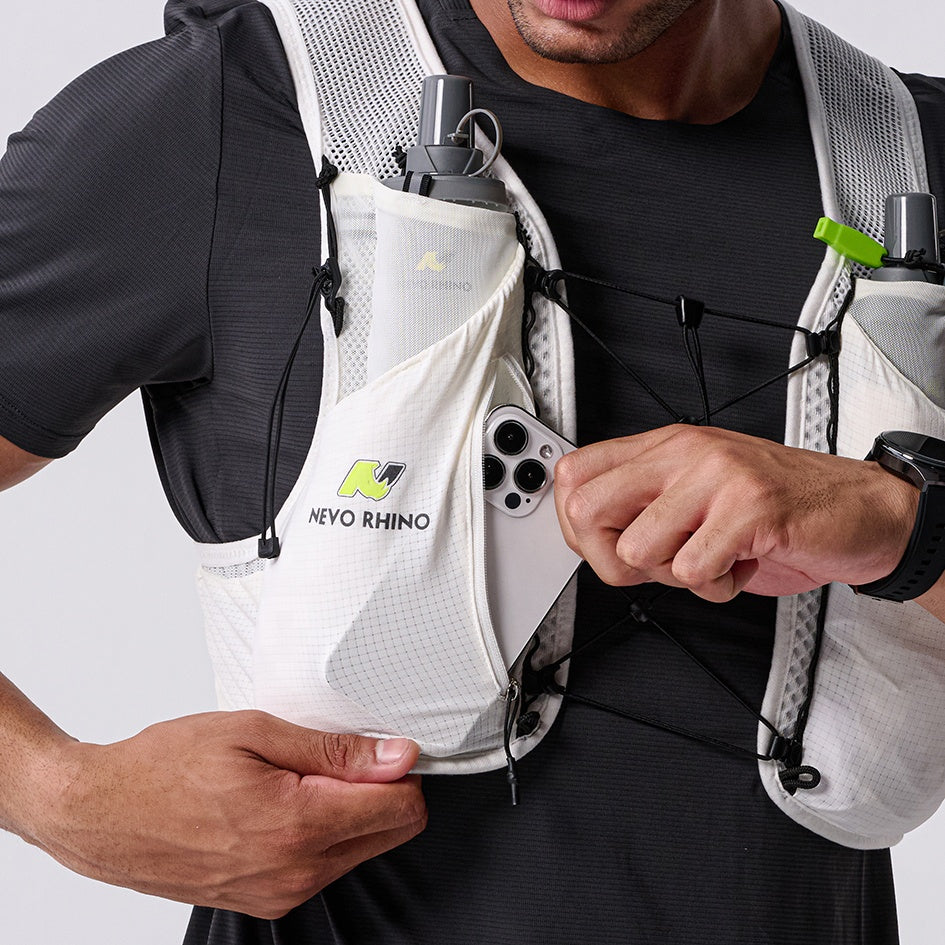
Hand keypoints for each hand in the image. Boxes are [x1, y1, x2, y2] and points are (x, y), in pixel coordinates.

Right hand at [26, 711, 425, 918]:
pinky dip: (322, 834)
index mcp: (298, 826)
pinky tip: (283, 803)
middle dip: (380, 791)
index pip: (402, 810)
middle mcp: (295, 873)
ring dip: (348, 812)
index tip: (383, 748)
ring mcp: (279, 895)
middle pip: (390, 833)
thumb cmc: (164, 766)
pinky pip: (324, 868)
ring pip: (359, 851)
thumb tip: (397, 757)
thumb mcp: (253, 732)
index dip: (402, 771)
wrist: (99, 813)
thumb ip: (334, 751)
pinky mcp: (265, 901)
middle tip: (337, 756)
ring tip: (297, 777)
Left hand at [554, 424, 918, 602]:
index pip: (574, 476)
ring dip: (673, 575)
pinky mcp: (750, 508)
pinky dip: (716, 587)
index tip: (605, 545)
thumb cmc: (776, 507)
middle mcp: (684, 453)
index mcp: (664, 446)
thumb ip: (643, 504)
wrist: (861, 508)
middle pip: (587, 511)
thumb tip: (584, 534)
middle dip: (611, 559)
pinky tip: (740, 565)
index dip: (575, 526)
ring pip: (638, 550)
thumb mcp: (696, 491)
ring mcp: (717, 476)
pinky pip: (694, 571)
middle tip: (654, 561)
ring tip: (711, 556)